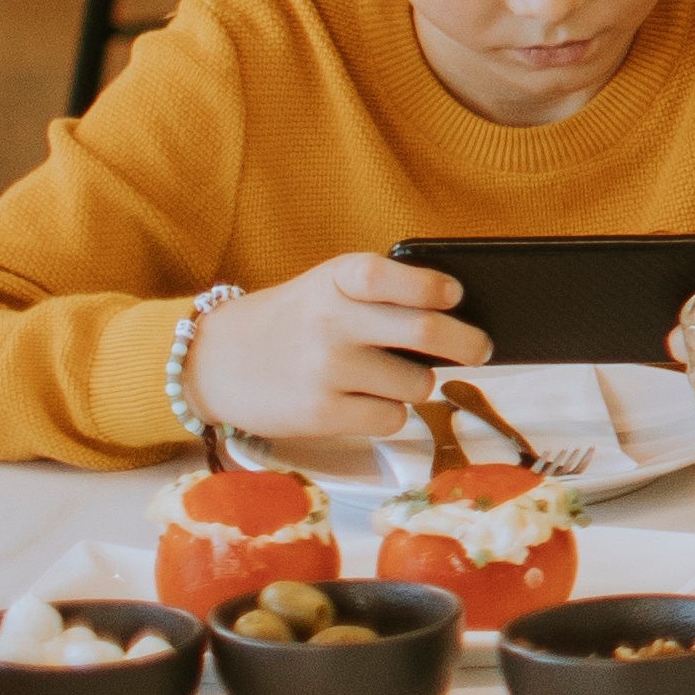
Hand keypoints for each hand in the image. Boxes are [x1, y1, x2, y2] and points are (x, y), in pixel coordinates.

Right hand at [193, 253, 484, 440]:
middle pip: (425, 333)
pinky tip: (365, 400)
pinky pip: (392, 418)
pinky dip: (391, 412)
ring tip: (390, 375)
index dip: (431, 287)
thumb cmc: (293, 321)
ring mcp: (325, 370)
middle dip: (469, 344)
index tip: (456, 296)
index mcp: (335, 280)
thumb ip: (382, 294)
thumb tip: (461, 319)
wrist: (214, 362)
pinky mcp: (320, 414)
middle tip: (480, 349)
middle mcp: (330, 322)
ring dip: (419, 384)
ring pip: (417, 384)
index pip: (392, 276)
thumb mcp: (328, 287)